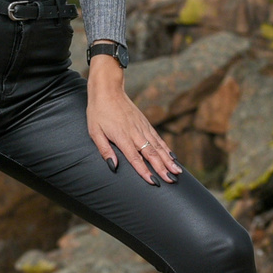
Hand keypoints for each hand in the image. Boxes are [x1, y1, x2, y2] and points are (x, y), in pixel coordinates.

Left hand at [85, 55, 181, 184]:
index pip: (135, 158)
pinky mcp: (145, 123)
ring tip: (177, 172)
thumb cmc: (98, 112)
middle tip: (171, 180)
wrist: (108, 90)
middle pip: (151, 154)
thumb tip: (112, 166)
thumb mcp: (94, 131)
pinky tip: (172, 157)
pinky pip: (158, 138)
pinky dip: (166, 149)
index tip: (153, 182)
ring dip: (168, 160)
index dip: (145, 171)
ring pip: (158, 147)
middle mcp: (135, 133)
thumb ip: (104, 150)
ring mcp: (142, 127)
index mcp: (122, 136)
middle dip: (162, 168)